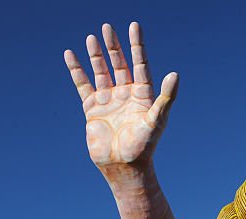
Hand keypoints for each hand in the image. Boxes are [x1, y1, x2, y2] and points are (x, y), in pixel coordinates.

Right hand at [64, 23, 177, 174]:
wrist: (124, 166)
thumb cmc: (144, 146)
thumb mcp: (157, 120)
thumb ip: (166, 97)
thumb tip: (175, 73)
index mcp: (143, 95)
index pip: (140, 64)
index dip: (137, 45)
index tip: (134, 26)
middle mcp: (126, 94)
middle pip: (119, 64)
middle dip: (114, 46)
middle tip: (107, 27)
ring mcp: (109, 100)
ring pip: (101, 71)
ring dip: (96, 55)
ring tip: (92, 37)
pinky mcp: (92, 108)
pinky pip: (83, 84)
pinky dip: (76, 70)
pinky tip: (70, 55)